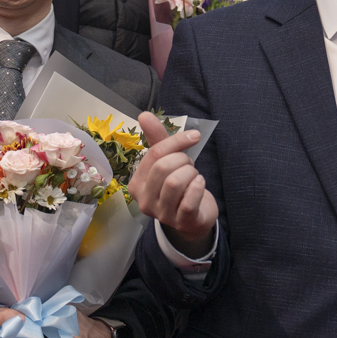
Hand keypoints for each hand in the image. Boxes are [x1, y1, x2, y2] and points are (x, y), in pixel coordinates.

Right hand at [131, 113, 217, 256]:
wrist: (193, 217)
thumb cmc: (179, 186)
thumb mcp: (167, 161)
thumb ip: (157, 139)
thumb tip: (143, 115)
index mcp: (137, 184)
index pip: (154, 155)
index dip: (176, 141)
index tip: (194, 136)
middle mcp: (144, 201)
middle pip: (163, 167)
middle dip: (183, 160)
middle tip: (189, 166)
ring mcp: (161, 215)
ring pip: (175, 182)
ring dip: (192, 173)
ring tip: (193, 177)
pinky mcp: (180, 222)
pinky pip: (189, 200)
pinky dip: (198, 187)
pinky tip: (200, 185)